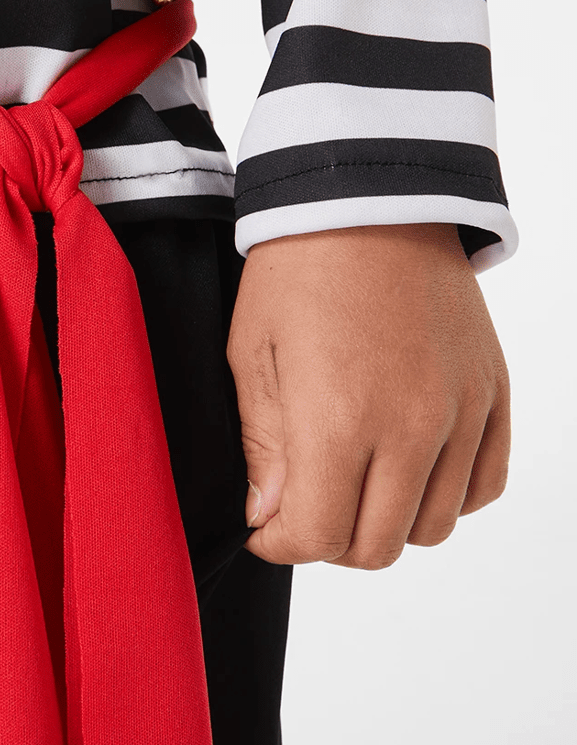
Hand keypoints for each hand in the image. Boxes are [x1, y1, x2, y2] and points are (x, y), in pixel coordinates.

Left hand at [227, 223, 509, 568]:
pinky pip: (483, 485)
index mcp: (339, 417)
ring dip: (387, 521)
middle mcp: (411, 425)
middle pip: (377, 546)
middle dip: (330, 539)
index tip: (267, 525)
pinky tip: (408, 465)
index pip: (316, 536)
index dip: (281, 544)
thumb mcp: (252, 353)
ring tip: (354, 479)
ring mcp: (461, 411)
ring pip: (432, 527)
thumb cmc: (298, 268)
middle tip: (304, 502)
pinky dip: (447, 494)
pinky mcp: (492, 393)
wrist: (370, 198)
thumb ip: (264, 447)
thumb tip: (271, 517)